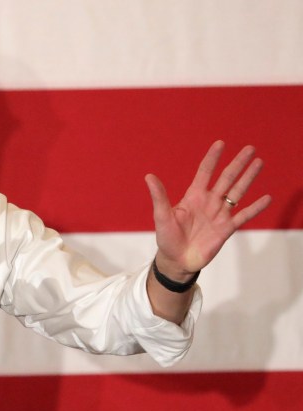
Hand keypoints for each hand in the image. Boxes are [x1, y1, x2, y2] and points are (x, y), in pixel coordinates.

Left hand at [145, 140, 271, 277]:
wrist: (177, 260)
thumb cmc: (167, 238)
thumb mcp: (162, 216)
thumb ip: (159, 197)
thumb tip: (149, 176)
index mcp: (193, 196)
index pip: (205, 172)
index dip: (212, 158)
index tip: (221, 143)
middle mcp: (209, 202)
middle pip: (226, 178)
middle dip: (238, 163)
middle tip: (250, 148)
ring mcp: (219, 214)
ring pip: (237, 192)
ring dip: (248, 178)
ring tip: (259, 163)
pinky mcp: (227, 229)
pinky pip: (244, 216)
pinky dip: (255, 207)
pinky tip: (267, 198)